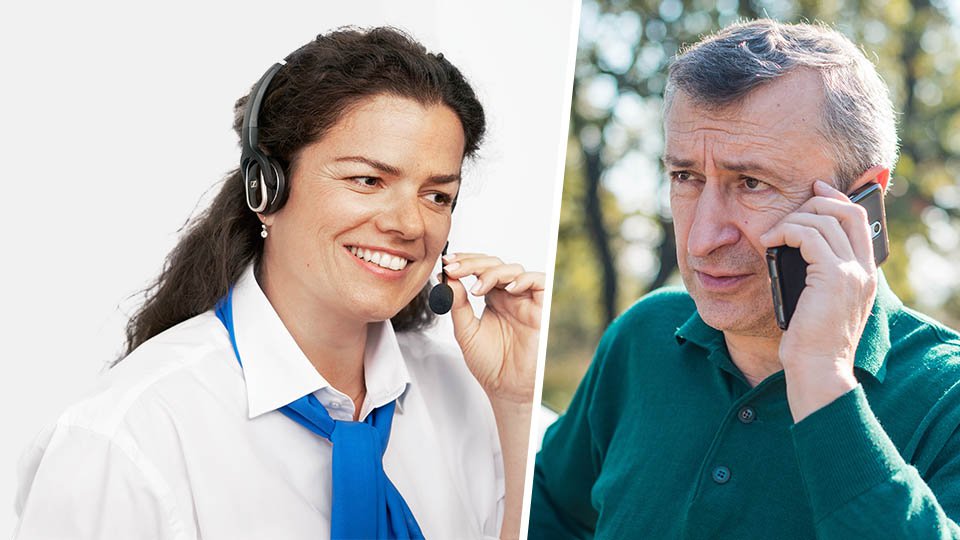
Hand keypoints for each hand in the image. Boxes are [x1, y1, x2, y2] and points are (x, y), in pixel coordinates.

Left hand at [441, 253, 543, 403]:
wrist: (507, 389)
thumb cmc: (490, 364)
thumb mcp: (466, 331)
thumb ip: (457, 305)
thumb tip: (448, 279)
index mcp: (492, 298)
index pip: (479, 270)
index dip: (464, 263)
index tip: (446, 264)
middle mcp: (509, 296)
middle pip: (494, 264)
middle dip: (472, 263)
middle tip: (454, 269)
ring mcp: (525, 300)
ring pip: (513, 269)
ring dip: (492, 273)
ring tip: (476, 289)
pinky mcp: (542, 308)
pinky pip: (539, 282)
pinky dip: (523, 280)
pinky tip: (507, 288)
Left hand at [759, 180, 877, 420]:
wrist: (818, 370)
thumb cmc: (810, 343)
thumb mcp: (815, 302)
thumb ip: (814, 275)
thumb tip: (791, 249)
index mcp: (863, 274)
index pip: (858, 221)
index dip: (836, 199)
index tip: (814, 189)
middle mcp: (863, 270)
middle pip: (846, 211)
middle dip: (817, 200)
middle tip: (789, 207)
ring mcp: (851, 272)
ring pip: (824, 219)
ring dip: (792, 220)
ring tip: (770, 236)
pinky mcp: (833, 277)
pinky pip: (808, 235)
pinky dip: (785, 231)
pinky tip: (768, 243)